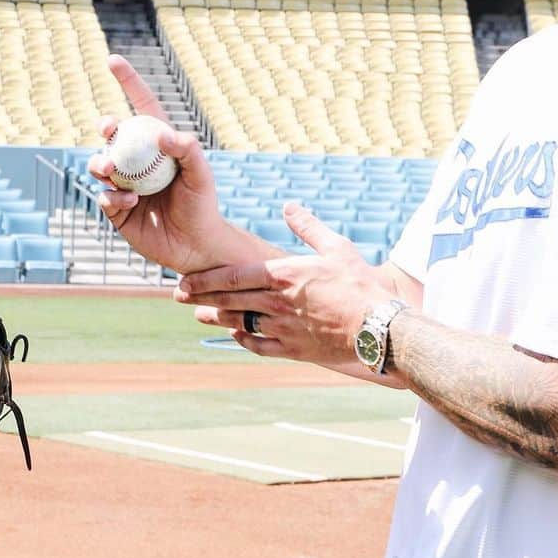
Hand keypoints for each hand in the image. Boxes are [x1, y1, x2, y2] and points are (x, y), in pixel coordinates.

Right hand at [89, 54, 243, 274]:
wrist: (195, 247)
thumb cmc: (203, 206)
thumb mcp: (201, 175)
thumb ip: (187, 151)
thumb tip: (160, 133)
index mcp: (158, 146)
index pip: (141, 106)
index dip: (127, 82)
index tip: (112, 59)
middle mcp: (138, 162)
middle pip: (113, 136)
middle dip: (106, 127)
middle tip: (108, 130)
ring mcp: (125, 185)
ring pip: (100, 164)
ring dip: (100, 162)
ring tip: (110, 170)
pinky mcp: (117, 210)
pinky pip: (104, 196)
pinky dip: (112, 195)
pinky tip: (128, 201)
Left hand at [175, 203, 403, 383]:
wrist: (379, 329)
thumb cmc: (360, 285)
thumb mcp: (336, 248)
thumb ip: (307, 227)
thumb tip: (289, 206)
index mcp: (282, 275)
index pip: (231, 277)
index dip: (204, 280)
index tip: (183, 281)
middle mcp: (275, 303)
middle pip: (227, 300)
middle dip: (199, 297)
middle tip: (178, 296)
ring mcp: (282, 329)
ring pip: (239, 323)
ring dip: (216, 319)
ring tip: (200, 316)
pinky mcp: (293, 350)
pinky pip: (259, 346)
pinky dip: (243, 340)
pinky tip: (236, 335)